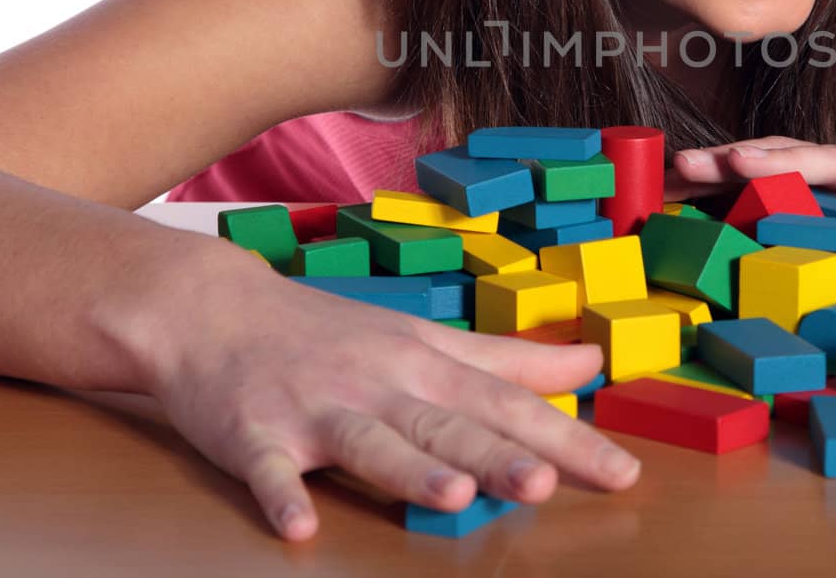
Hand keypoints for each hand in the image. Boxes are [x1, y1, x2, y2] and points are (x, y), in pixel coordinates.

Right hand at [141, 252, 640, 540]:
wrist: (214, 308)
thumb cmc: (331, 331)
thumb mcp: (424, 336)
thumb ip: (509, 357)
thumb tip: (592, 362)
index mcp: (425, 363)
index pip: (507, 402)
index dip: (565, 437)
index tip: (621, 472)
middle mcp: (379, 383)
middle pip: (446, 422)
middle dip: (497, 454)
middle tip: (545, 484)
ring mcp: (315, 408)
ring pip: (369, 442)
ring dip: (408, 468)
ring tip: (451, 496)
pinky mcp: (253, 433)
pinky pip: (268, 469)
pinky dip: (280, 496)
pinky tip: (299, 527)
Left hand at [665, 136, 835, 258]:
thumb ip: (817, 219)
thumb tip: (752, 238)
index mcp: (831, 178)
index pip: (765, 167)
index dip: (715, 169)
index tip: (662, 176)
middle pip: (782, 160)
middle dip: (728, 161)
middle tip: (678, 164)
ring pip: (832, 166)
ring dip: (786, 162)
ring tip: (742, 159)